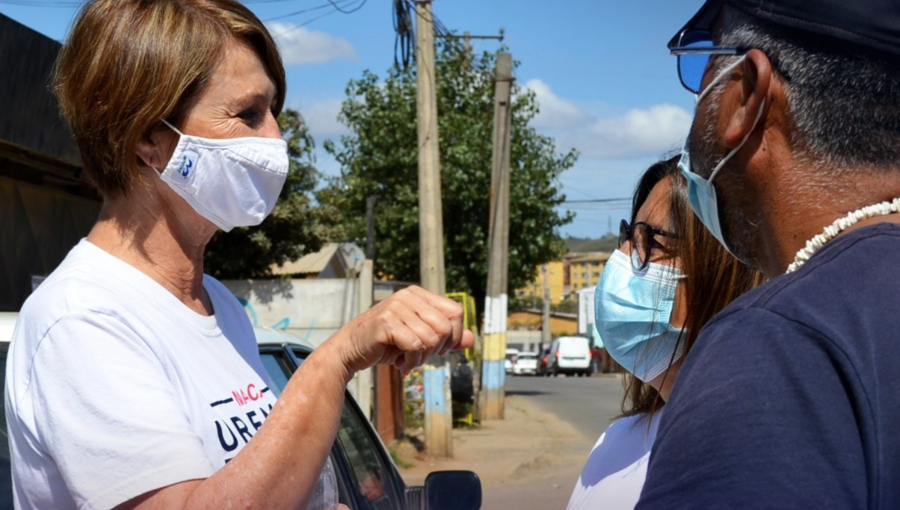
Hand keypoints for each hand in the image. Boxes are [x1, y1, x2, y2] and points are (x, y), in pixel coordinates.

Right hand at [332, 286, 474, 374]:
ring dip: (422, 359)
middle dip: (437, 350)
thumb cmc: (385, 344)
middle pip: (446, 327)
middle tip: (420, 358)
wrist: (350, 351)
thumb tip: (470, 339)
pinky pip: (415, 346)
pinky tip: (400, 365)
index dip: (452, 335)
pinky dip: (411, 362)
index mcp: (418, 294)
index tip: (437, 349)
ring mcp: (396, 307)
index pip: (455, 312)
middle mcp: (408, 296)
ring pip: (431, 339)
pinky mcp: (386, 323)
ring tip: (408, 361)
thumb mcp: (418, 338)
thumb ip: (445, 338)